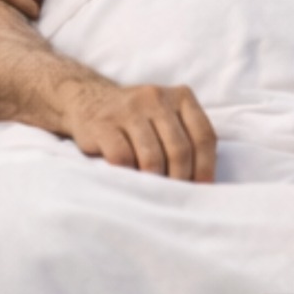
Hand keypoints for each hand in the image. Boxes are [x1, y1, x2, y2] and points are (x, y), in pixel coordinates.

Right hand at [56, 76, 216, 181]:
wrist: (88, 101)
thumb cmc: (138, 120)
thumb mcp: (167, 118)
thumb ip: (187, 139)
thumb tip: (203, 183)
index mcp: (181, 96)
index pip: (203, 136)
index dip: (206, 168)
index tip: (200, 189)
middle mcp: (156, 97)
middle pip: (180, 149)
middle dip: (179, 180)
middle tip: (174, 197)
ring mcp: (128, 109)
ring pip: (152, 157)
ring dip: (155, 182)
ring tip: (154, 193)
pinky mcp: (103, 124)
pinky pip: (122, 158)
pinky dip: (128, 175)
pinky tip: (129, 180)